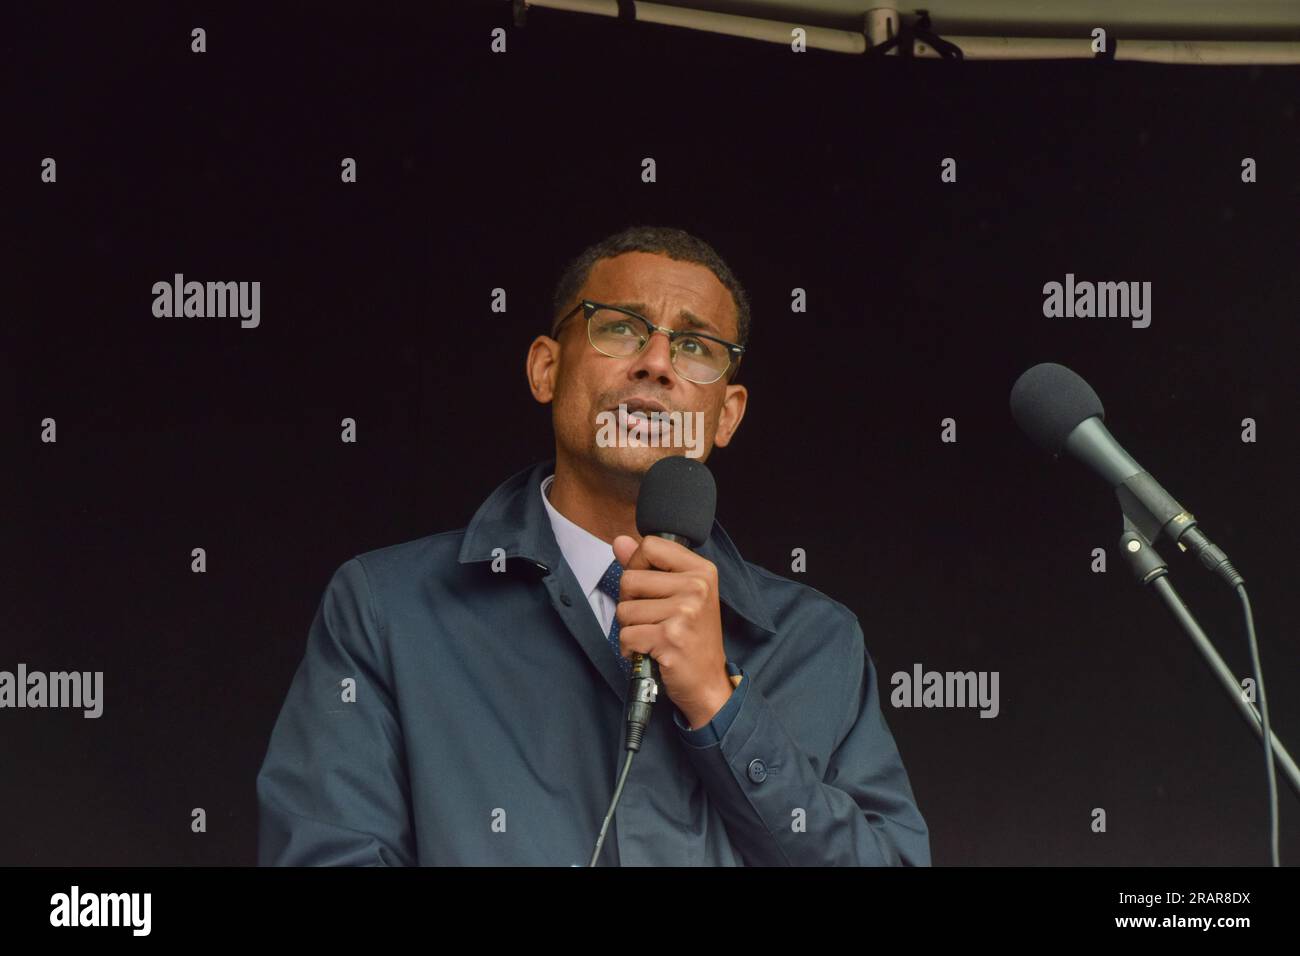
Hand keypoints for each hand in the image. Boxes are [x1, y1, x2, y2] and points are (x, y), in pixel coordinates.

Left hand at [611, 534, 733, 729]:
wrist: (708, 681)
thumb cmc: (692, 637)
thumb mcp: (678, 593)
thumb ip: (647, 565)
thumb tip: (619, 541)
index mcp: (701, 570)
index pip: (649, 545)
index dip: (637, 565)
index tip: (649, 587)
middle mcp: (696, 587)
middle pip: (630, 578)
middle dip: (630, 602)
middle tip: (652, 619)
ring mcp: (685, 612)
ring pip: (624, 609)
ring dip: (630, 628)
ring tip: (652, 636)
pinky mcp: (670, 638)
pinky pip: (626, 635)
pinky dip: (630, 648)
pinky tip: (648, 652)